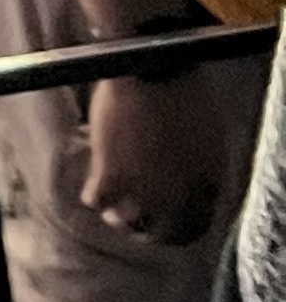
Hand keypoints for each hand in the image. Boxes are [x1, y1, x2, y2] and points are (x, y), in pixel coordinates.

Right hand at [81, 66, 233, 246]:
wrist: (153, 68)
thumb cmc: (184, 89)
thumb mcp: (208, 135)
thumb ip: (202, 167)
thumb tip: (189, 181)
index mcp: (208, 186)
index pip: (197, 225)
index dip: (180, 227)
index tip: (168, 220)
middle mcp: (179, 197)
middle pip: (161, 233)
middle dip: (148, 230)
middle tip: (135, 220)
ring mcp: (144, 191)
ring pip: (125, 222)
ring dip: (118, 218)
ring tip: (112, 210)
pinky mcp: (111, 177)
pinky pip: (95, 200)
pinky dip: (92, 194)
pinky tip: (92, 184)